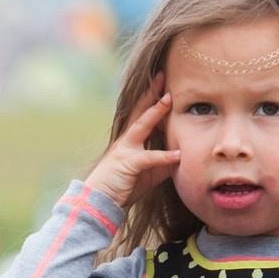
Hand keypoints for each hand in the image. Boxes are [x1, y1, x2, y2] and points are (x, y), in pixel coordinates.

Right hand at [81, 82, 183, 205]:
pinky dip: (165, 156)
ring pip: (142, 125)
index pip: (142, 114)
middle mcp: (127, 140)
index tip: (163, 83)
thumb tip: (180, 159)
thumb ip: (161, 164)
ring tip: (170, 99)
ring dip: (156, 112)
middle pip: (139, 111)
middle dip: (151, 93)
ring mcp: (126, 150)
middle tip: (162, 75)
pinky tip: (179, 154)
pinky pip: (149, 158)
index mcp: (130, 140)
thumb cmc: (120, 187)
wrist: (98, 202)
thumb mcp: (146, 174)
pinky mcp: (129, 164)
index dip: (152, 99)